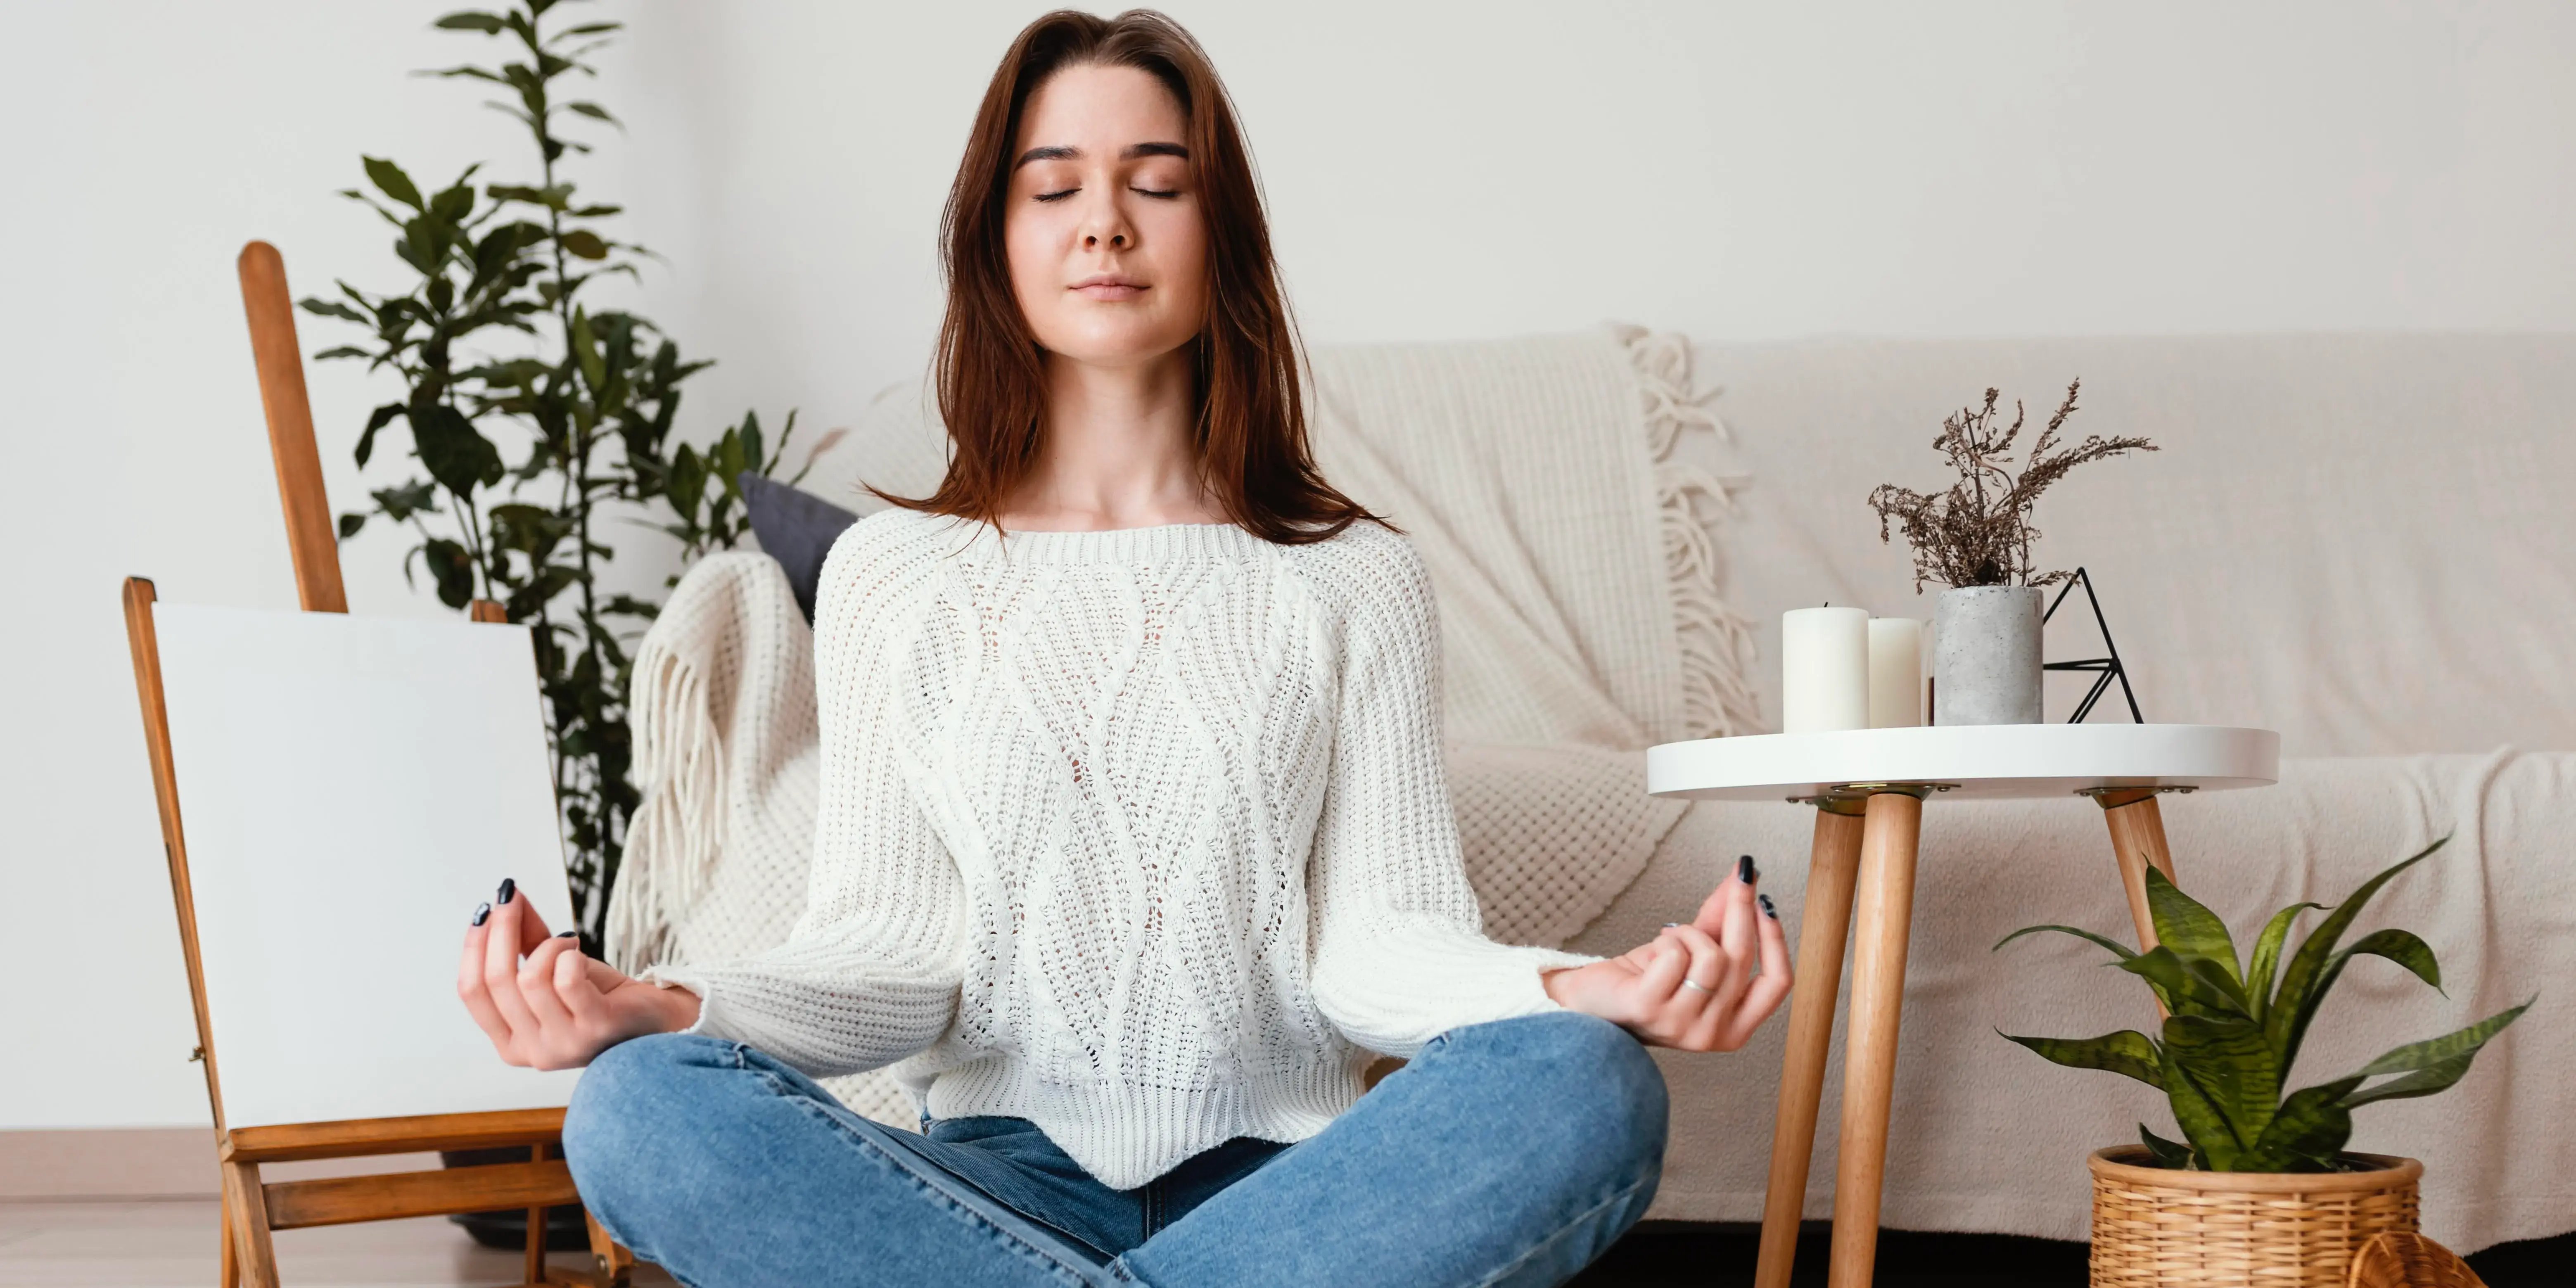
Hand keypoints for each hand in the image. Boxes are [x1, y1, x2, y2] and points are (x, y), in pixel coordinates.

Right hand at [456, 878, 700, 1070]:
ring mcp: (564, 1045)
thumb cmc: (600, 996)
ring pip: (530, 979)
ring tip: (567, 942)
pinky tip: (579, 953)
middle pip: (498, 981)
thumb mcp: (552, 969)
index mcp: (511, 1043)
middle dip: (502, 930)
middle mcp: (533, 1052)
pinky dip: (570, 955)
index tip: (485, 911)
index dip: (473, 947)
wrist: (655, 1017)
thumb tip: (503, 899)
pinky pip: (566, 979)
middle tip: (513, 899)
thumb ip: (524, 941)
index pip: (472, 993)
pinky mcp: (596, 1028)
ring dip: (549, 946)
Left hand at [1541, 855, 1790, 1050]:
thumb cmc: (1648, 980)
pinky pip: (1675, 955)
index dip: (1775, 939)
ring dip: (1689, 933)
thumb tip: (1746, 875)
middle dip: (1741, 909)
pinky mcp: (1649, 1009)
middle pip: (1742, 959)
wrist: (1593, 1001)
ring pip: (1711, 956)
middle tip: (1740, 877)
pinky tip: (1653, 951)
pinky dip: (1666, 941)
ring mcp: (1681, 1026)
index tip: (1765, 900)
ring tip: (1671, 938)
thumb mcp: (1695, 950)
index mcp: (1735, 1029)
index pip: (1777, 984)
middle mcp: (1713, 1035)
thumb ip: (1723, 918)